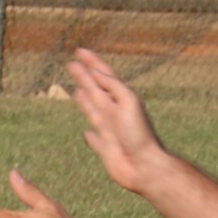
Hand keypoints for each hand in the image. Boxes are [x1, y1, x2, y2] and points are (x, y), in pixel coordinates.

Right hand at [68, 49, 167, 193]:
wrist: (145, 166)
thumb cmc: (139, 134)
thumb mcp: (128, 102)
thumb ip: (112, 86)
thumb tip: (95, 71)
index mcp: (121, 99)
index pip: (104, 75)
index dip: (92, 63)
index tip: (80, 51)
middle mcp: (115, 113)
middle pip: (96, 90)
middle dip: (84, 77)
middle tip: (72, 65)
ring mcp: (111, 131)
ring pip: (94, 111)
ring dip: (85, 100)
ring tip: (77, 91)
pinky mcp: (107, 150)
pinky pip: (96, 140)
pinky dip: (91, 136)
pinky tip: (87, 133)